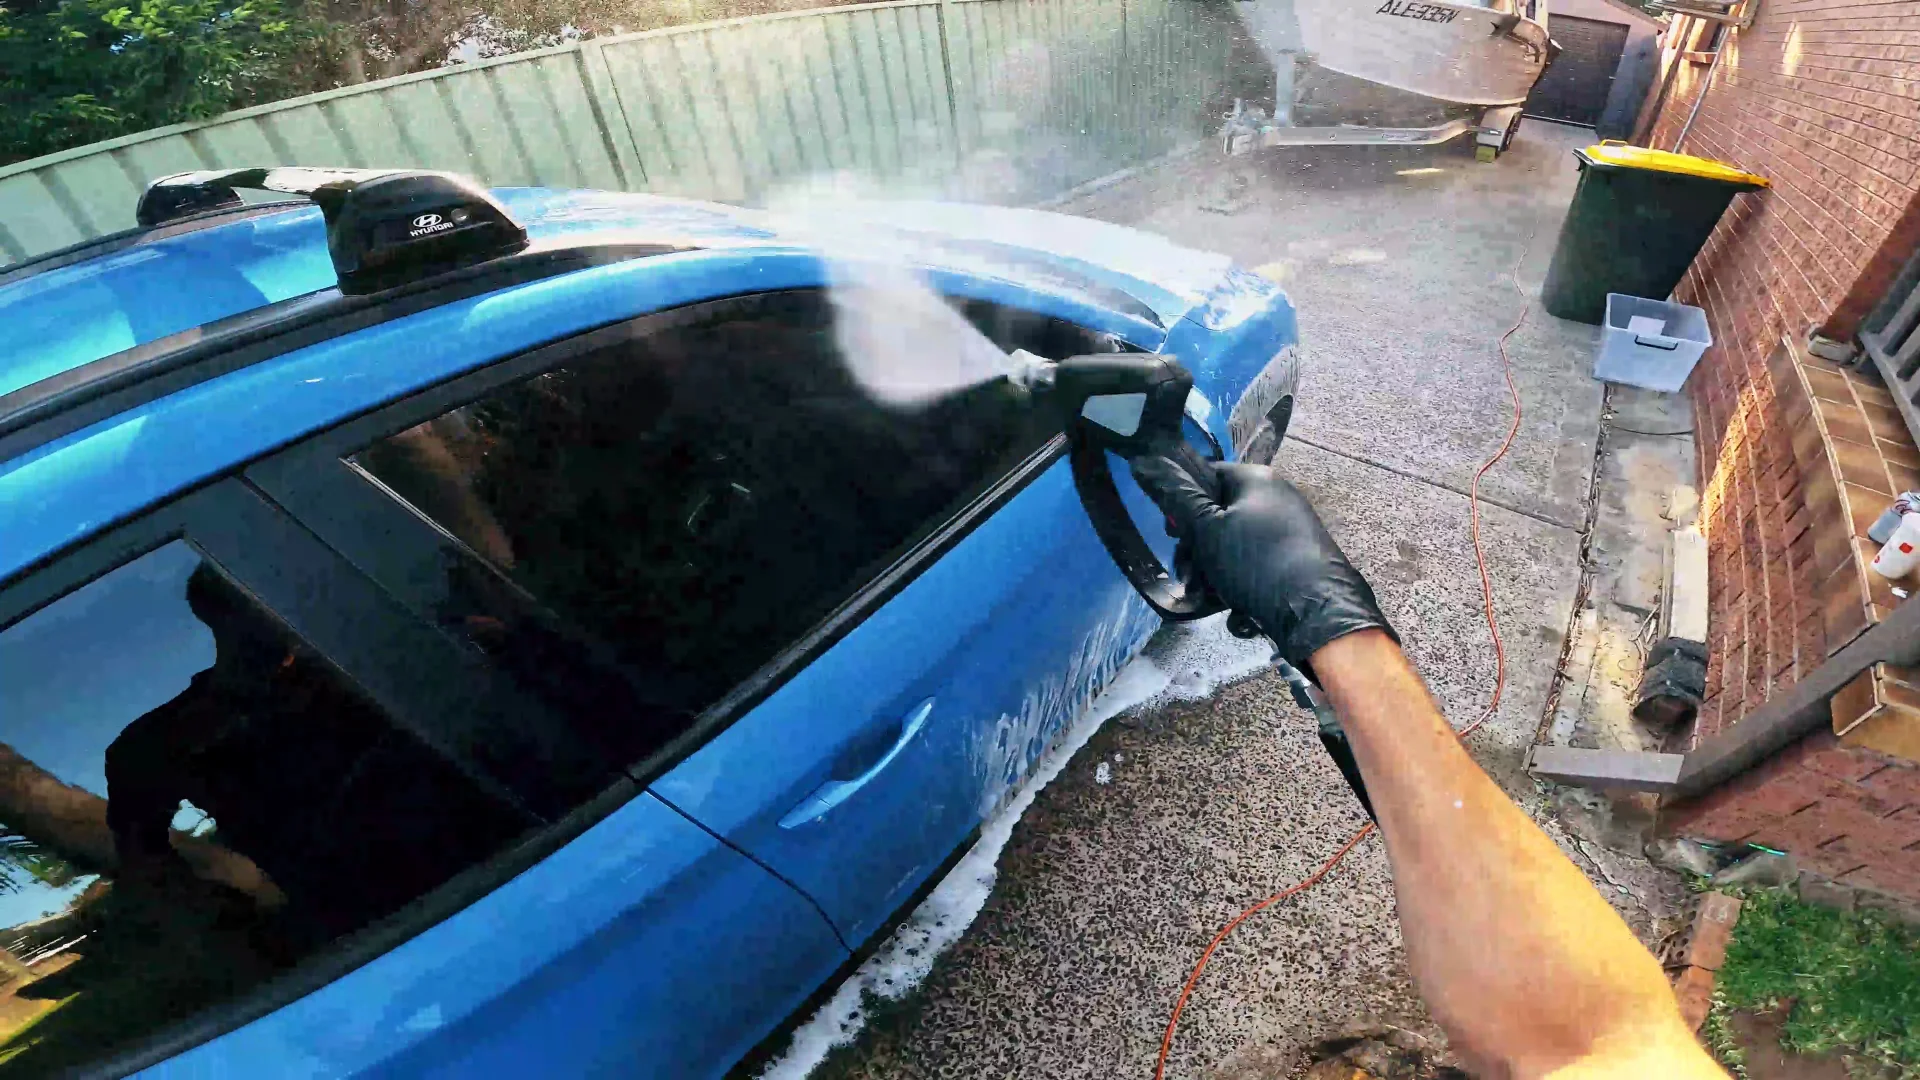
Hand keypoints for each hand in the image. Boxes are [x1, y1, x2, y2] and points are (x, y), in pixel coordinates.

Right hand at [1130, 451, 1395, 668]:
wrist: (1315, 612)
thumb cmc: (1255, 563)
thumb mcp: (1206, 530)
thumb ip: (1177, 498)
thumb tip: (1147, 462)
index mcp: (1257, 479)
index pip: (1207, 475)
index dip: (1182, 502)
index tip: (1172, 532)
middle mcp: (1277, 498)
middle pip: (1220, 514)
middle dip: (1198, 548)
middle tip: (1189, 573)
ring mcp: (1291, 530)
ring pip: (1236, 546)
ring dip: (1216, 573)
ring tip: (1212, 597)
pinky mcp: (1299, 560)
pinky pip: (1258, 567)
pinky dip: (1243, 586)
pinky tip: (1239, 609)